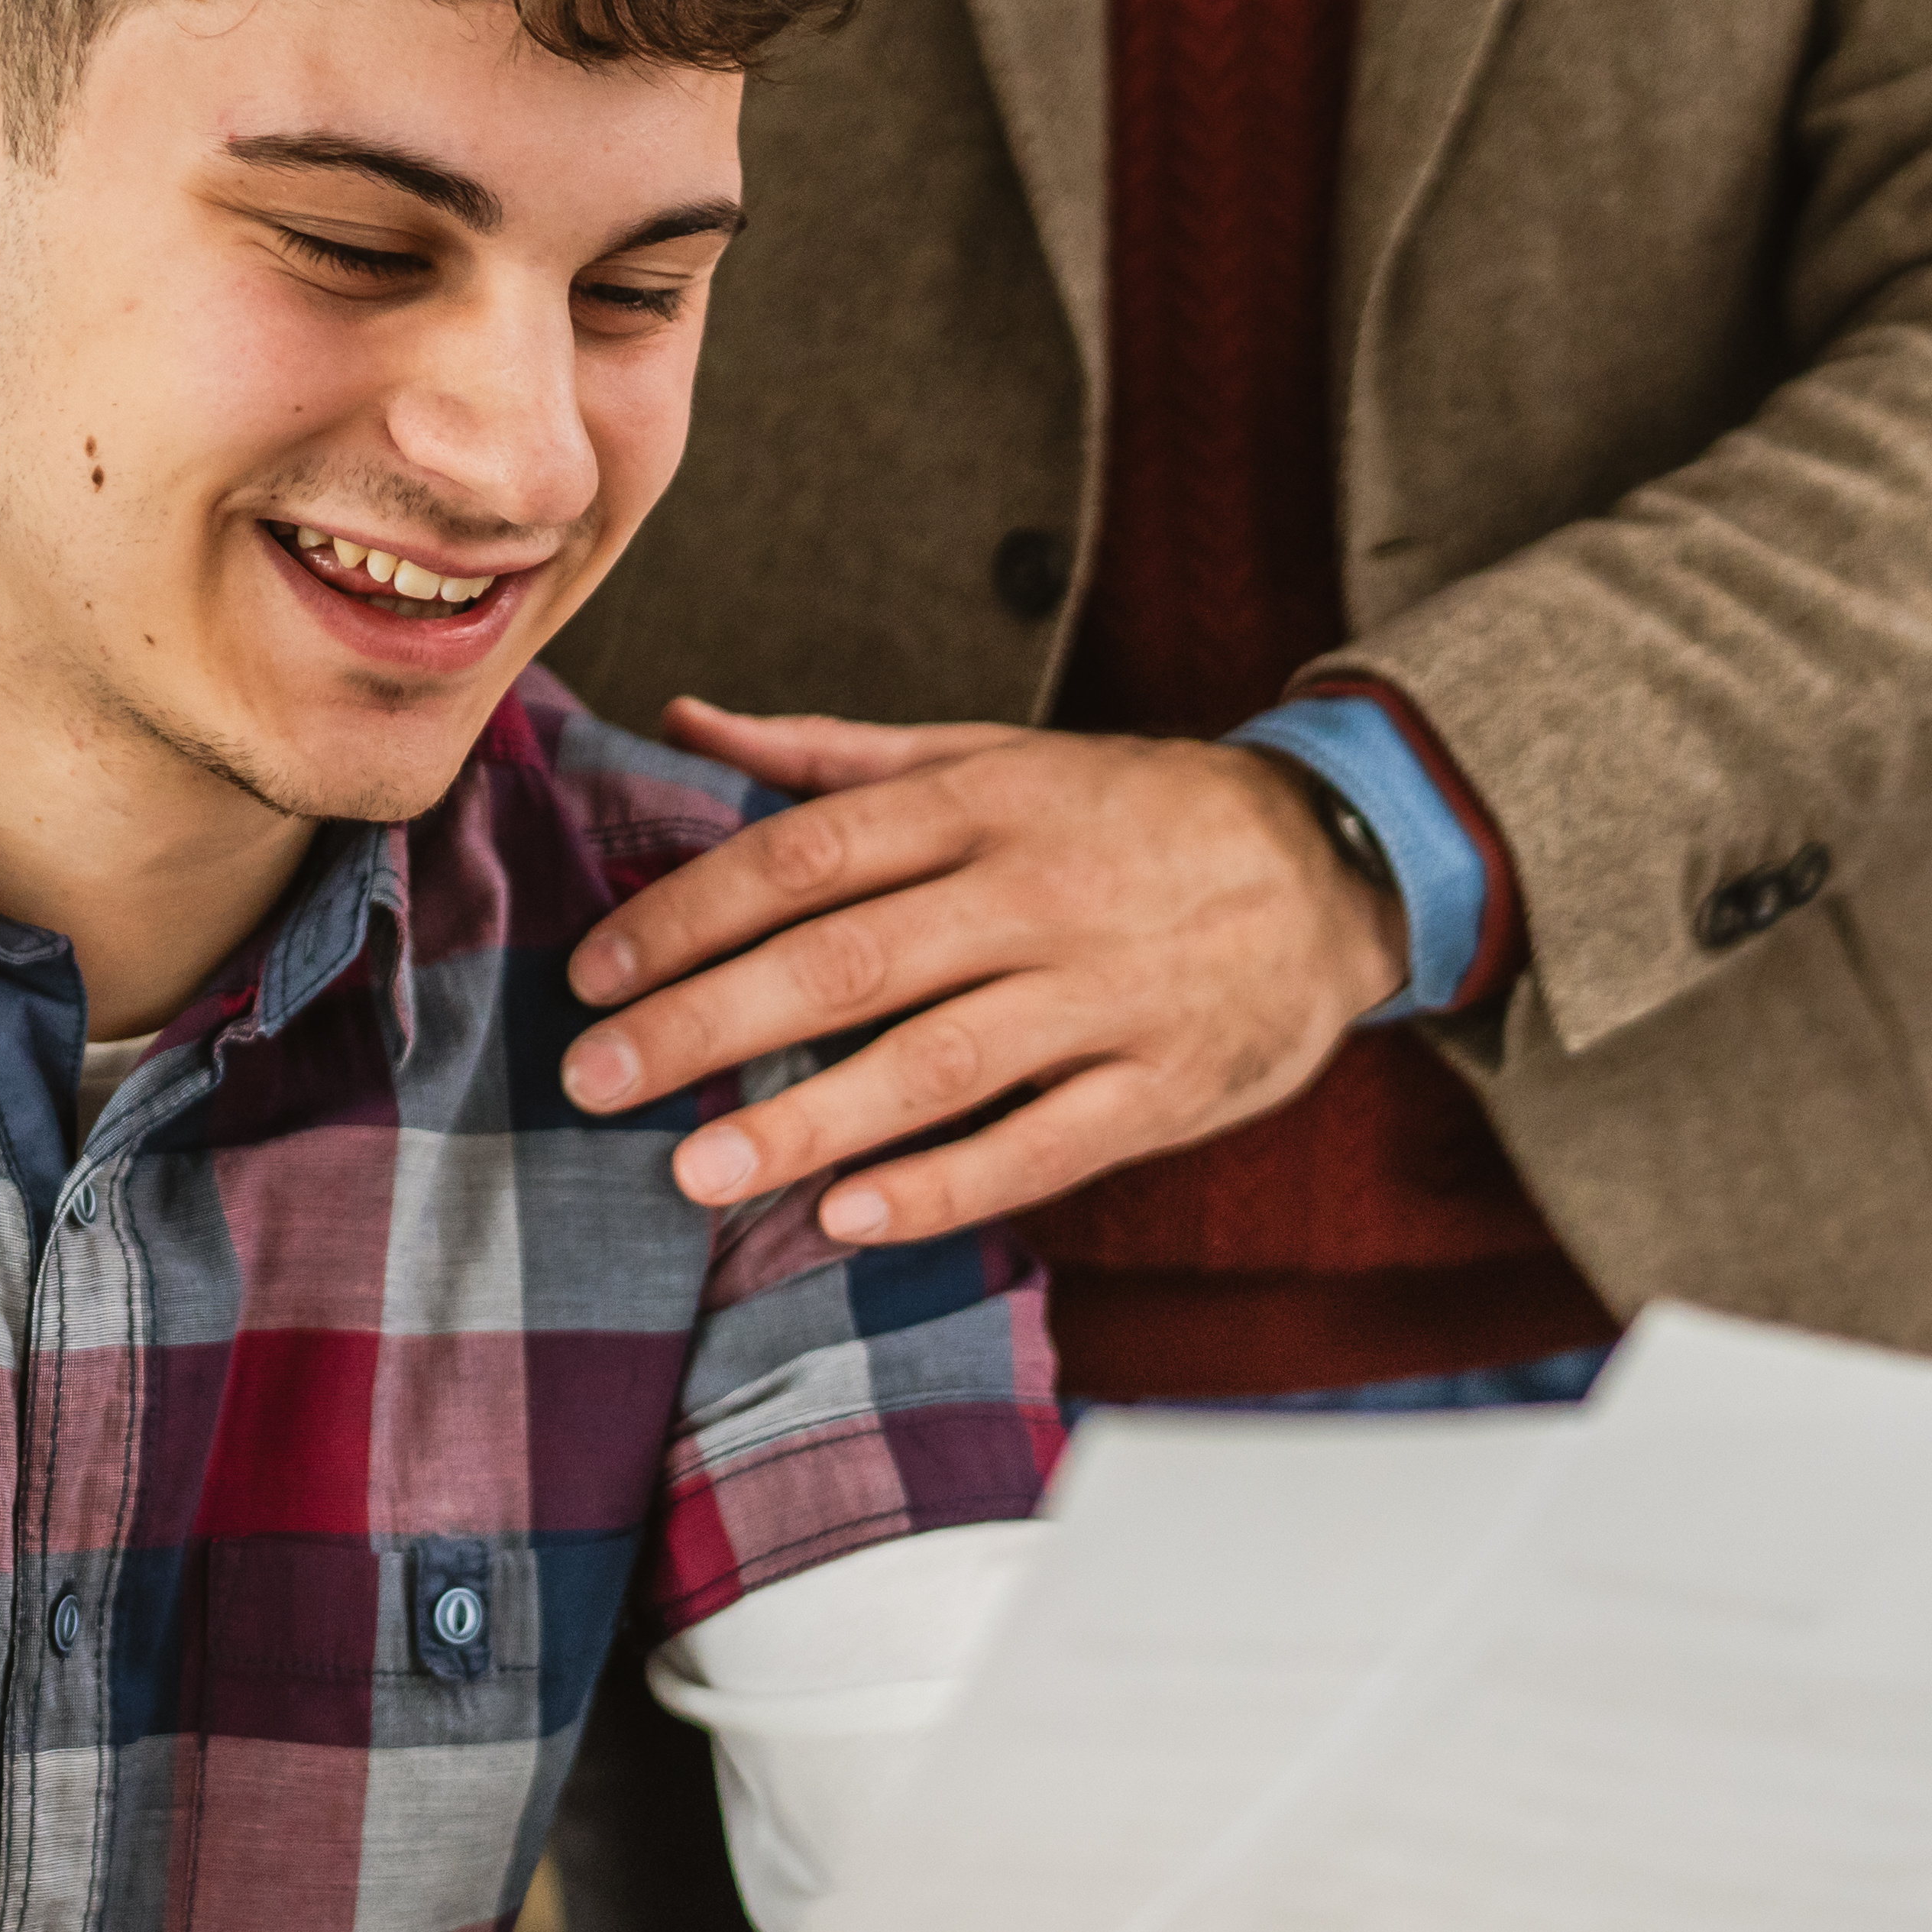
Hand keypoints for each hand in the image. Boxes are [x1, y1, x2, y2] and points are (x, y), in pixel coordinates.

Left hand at [556, 712, 1398, 1243]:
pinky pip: (1041, 1143)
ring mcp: (1106, 995)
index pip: (808, 854)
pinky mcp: (1162, 1086)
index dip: (691, 911)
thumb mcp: (995, 758)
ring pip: (936, 1062)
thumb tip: (684, 715)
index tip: (594, 969)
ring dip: (805, 1120)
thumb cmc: (1131, 814)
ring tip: (690, 1169)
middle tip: (594, 1078)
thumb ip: (835, 755)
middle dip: (707, 1021)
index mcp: (985, 803)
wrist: (1337, 865)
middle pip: (850, 959)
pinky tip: (845, 1216)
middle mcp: (1037, 893)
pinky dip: (942, 1184)